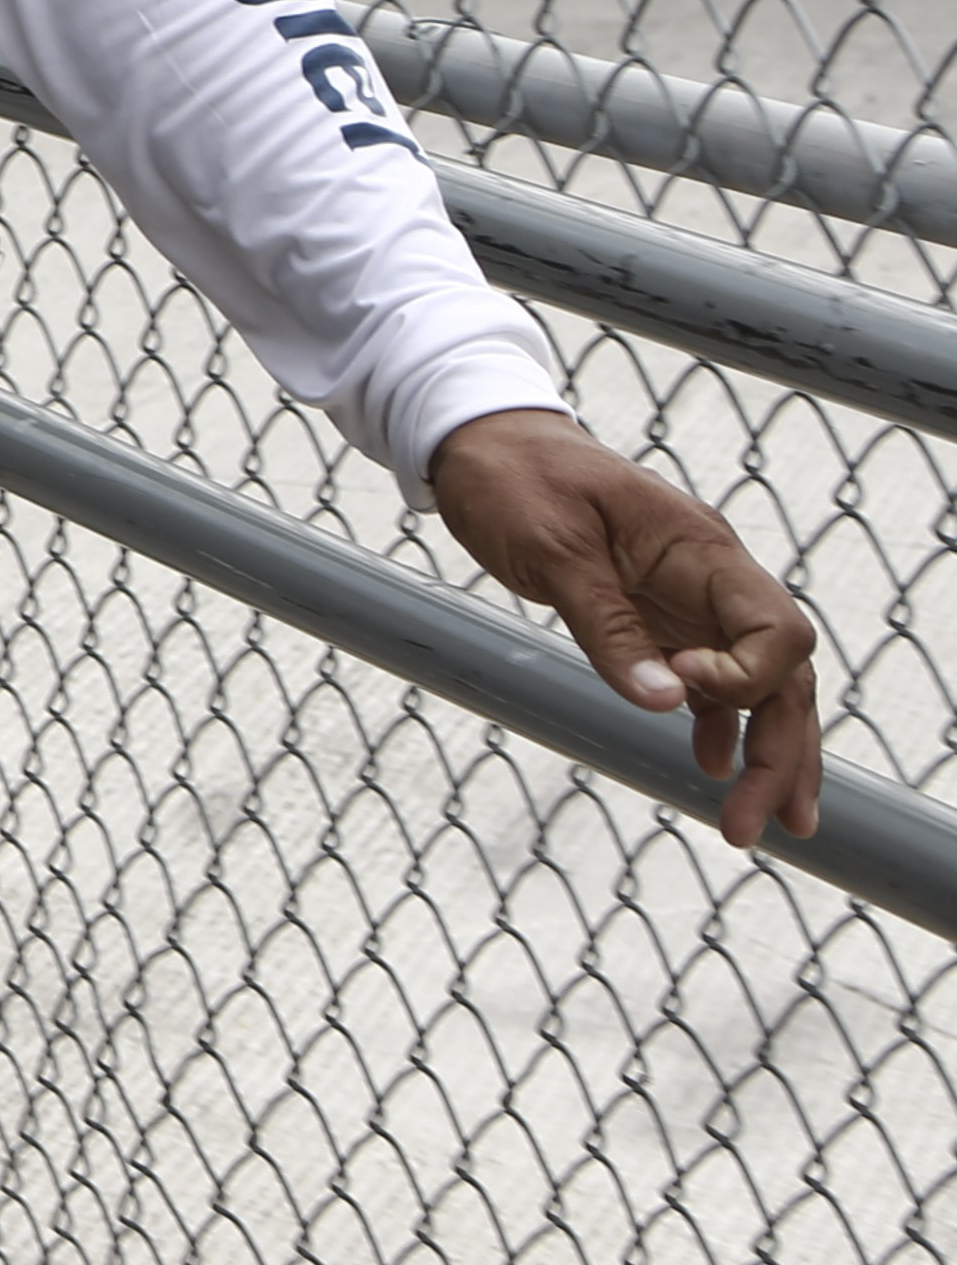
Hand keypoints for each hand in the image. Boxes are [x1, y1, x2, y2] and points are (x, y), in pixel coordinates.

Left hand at [426, 408, 823, 841]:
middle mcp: (711, 576)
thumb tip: (666, 701)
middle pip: (783, 673)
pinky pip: (710, 677)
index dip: (748, 677)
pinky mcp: (657, 612)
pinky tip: (706, 765)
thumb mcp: (551, 548)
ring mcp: (689, 597)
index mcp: (700, 549)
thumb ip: (606, 624)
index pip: (777, 629)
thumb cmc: (513, 478)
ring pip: (758, 684)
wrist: (481, 439)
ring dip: (764, 752)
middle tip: (756, 824)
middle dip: (781, 751)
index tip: (683, 689)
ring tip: (754, 825)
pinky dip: (717, 724)